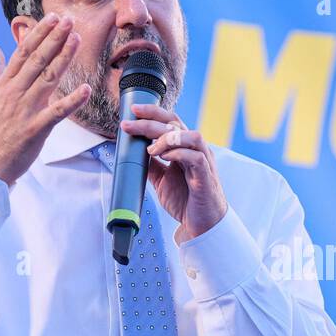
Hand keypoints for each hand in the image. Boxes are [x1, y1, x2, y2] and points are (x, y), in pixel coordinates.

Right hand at [0, 13, 89, 185]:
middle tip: (69, 20)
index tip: (53, 17)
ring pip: (47, 79)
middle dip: (54, 38)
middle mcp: (15, 92)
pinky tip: (86, 89)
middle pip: (37, 60)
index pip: (23, 52)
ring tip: (77, 39)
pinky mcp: (36, 128)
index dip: (39, 33)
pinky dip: (72, 101)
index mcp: (5, 83)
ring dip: (64, 58)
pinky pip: (57, 113)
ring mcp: (25, 110)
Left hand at [120, 104, 227, 241]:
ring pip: (192, 136)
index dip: (152, 113)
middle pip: (176, 124)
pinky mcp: (206, 176)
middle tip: (129, 126)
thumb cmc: (186, 201)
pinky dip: (179, 154)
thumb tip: (133, 152)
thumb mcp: (161, 179)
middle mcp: (196, 150)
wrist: (201, 225)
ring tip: (151, 149)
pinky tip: (165, 158)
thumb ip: (151, 165)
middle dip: (150, 122)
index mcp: (185, 148)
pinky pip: (196, 157)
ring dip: (168, 138)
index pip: (170, 121)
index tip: (133, 111)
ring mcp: (204, 162)